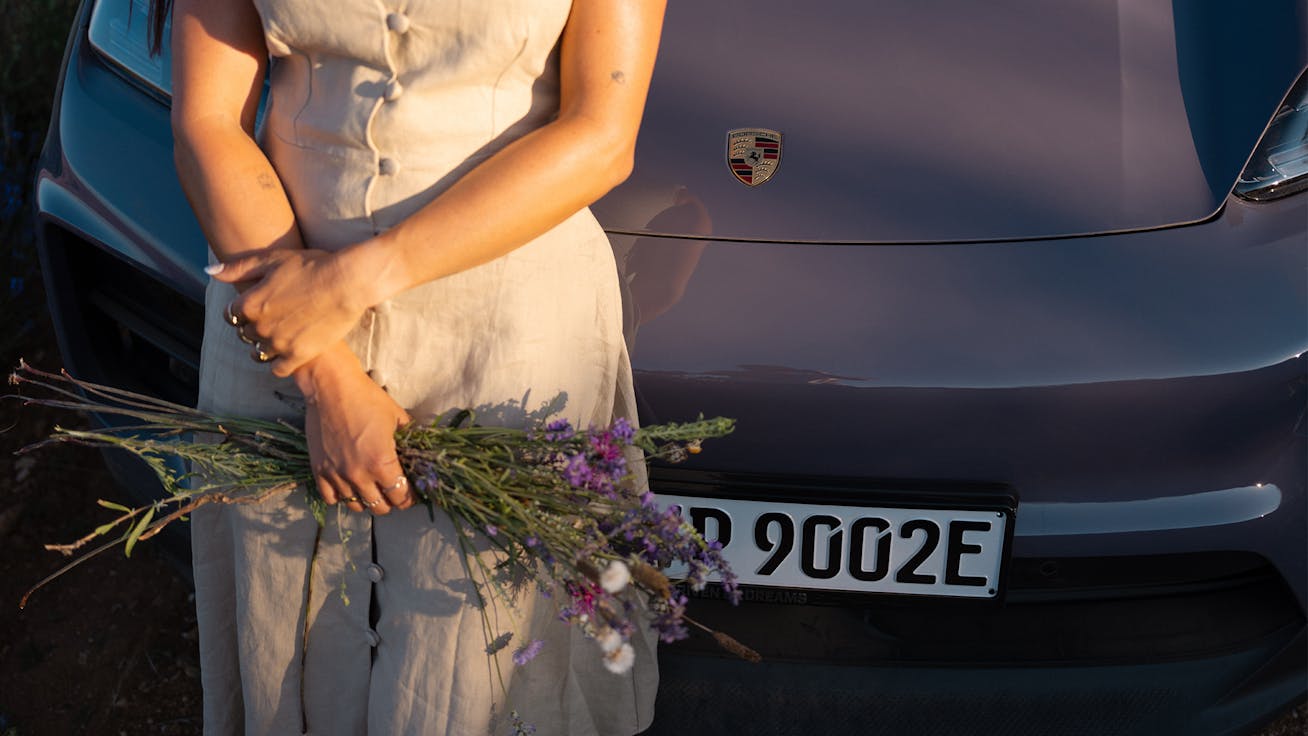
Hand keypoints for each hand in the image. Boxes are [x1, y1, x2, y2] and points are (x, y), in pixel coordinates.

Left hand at [211, 247, 375, 376]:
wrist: (348, 282)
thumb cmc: (312, 265)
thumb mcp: (273, 260)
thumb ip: (238, 268)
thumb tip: (209, 272)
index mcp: (249, 303)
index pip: (231, 315)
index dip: (243, 309)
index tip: (258, 305)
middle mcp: (259, 327)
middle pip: (245, 334)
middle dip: (255, 327)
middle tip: (275, 317)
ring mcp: (279, 343)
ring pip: (259, 353)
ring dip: (266, 346)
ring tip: (282, 334)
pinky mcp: (298, 355)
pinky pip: (278, 369)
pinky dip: (280, 363)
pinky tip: (290, 351)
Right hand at [298, 348, 415, 514]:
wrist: (331, 387)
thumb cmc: (366, 398)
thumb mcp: (397, 417)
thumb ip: (408, 439)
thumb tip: (417, 450)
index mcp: (381, 462)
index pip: (400, 496)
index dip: (408, 498)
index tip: (410, 495)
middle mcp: (358, 474)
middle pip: (380, 506)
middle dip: (391, 502)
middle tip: (393, 493)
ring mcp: (337, 474)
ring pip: (356, 505)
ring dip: (367, 501)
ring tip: (372, 491)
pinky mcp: (319, 470)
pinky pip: (331, 498)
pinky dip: (342, 497)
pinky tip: (349, 488)